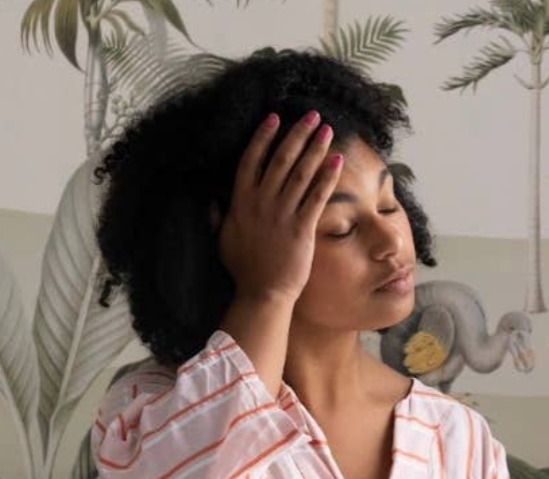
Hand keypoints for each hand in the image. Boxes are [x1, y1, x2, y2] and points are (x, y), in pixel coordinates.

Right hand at [217, 110, 343, 303]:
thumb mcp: (223, 238)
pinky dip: (327, 177)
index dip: (264, 137)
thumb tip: (212, 199)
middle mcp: (261, 202)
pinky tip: (337, 161)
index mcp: (240, 201)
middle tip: (312, 115)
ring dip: (315, 148)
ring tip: (327, 130)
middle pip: (281, 159)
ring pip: (301, 173)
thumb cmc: (244, 268)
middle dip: (298, 134)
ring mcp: (282, 214)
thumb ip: (219, 215)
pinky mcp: (302, 228)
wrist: (263, 293)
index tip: (275, 117)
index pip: (251, 159)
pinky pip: (317, 196)